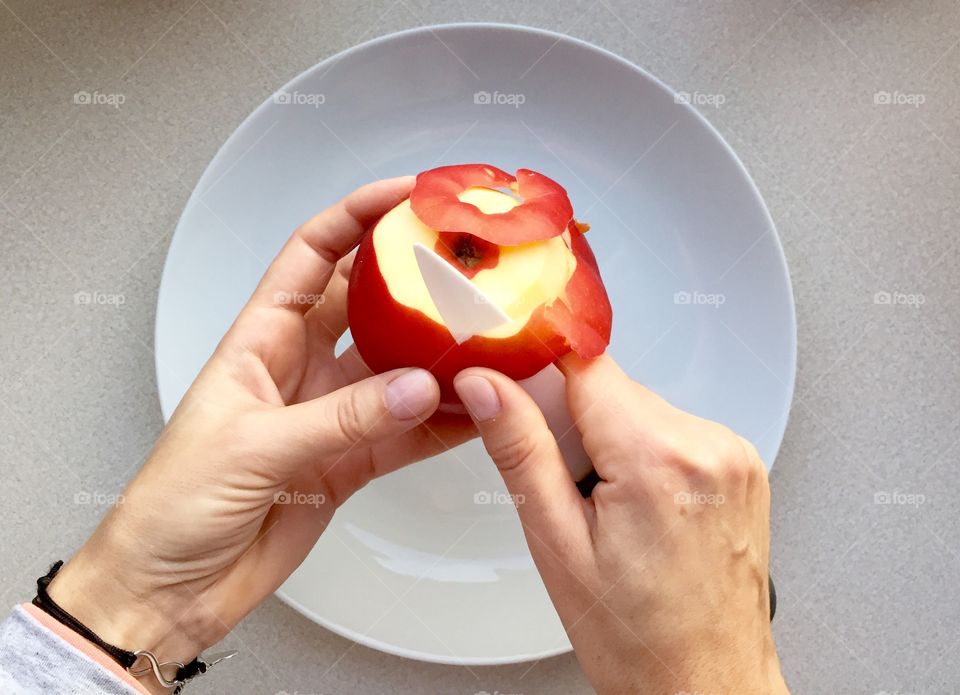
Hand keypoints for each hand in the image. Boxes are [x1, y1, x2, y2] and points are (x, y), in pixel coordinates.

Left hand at [48, 177, 474, 688]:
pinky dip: (444, 422)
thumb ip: (341, 418)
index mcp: (261, 339)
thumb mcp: (252, 447)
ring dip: (442, 354)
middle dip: (416, 278)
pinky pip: (408, 432)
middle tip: (471, 263)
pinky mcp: (352, 461)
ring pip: (399, 367)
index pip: (313, 254)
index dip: (358, 216)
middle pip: (370, 302)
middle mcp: (302, 366)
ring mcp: (332, 413)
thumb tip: (418, 386)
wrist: (170, 588)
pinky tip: (480, 410)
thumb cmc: (173, 503)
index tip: (409, 195)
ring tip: (493, 336)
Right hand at [454, 354, 788, 694]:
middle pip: (615, 387)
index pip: (586, 363)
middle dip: (580, 422)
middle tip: (573, 487)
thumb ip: (520, 449)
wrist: (705, 682)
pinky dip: (651, 454)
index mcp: (657, 460)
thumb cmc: (637, 637)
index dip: (544, 374)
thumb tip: (487, 385)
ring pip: (644, 408)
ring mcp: (734, 454)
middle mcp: (708, 446)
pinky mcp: (745, 465)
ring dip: (617, 439)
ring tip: (613, 508)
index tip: (521, 393)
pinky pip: (678, 430)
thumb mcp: (556, 543)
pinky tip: (644, 506)